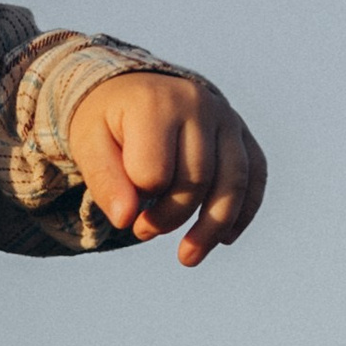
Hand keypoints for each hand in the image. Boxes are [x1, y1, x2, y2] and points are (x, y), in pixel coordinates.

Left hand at [65, 68, 265, 262]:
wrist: (136, 87)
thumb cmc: (109, 122)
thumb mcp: (89, 144)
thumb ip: (104, 180)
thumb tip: (125, 219)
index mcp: (156, 105)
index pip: (154, 173)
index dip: (137, 201)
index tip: (125, 212)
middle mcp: (199, 105)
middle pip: (196, 181)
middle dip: (170, 218)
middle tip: (143, 231)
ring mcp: (226, 117)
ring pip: (234, 182)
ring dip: (212, 228)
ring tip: (188, 258)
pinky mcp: (242, 131)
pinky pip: (256, 174)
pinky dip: (244, 211)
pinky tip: (225, 239)